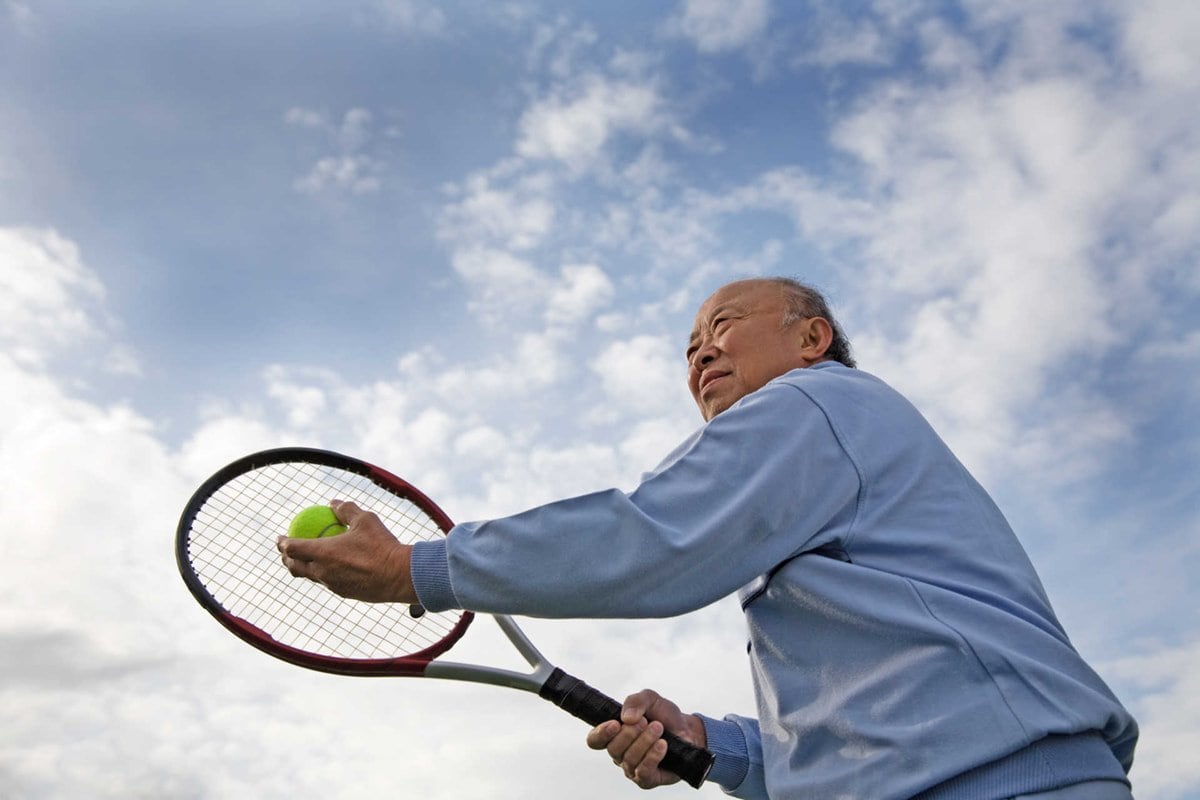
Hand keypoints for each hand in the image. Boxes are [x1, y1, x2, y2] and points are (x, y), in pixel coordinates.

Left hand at [276, 500, 416, 602]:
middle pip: (294, 567)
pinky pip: (327, 583)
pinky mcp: (344, 593)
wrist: (398, 575)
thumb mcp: (365, 520)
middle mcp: (322, 571)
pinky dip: (323, 574)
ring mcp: (332, 585)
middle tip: (286, 551)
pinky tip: (332, 569)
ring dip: (303, 568)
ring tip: (305, 561)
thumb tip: (333, 502)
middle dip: (285, 559)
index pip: (292, 548)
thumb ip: (346, 510)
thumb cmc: (381, 545)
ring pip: (310, 577)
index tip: (280, 537)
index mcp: (323, 552)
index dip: (282, 542)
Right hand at [586, 689, 706, 789]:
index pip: (595, 740)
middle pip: (613, 748)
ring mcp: (632, 768)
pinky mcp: (646, 779)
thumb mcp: (651, 699)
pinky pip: (643, 771)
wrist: (688, 731)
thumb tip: (626, 717)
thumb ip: (635, 702)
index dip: (601, 733)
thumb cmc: (665, 716)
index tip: (616, 723)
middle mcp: (620, 753)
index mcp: (615, 734)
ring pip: (629, 759)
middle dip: (631, 733)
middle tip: (647, 721)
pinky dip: (652, 756)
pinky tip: (662, 745)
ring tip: (659, 729)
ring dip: (645, 741)